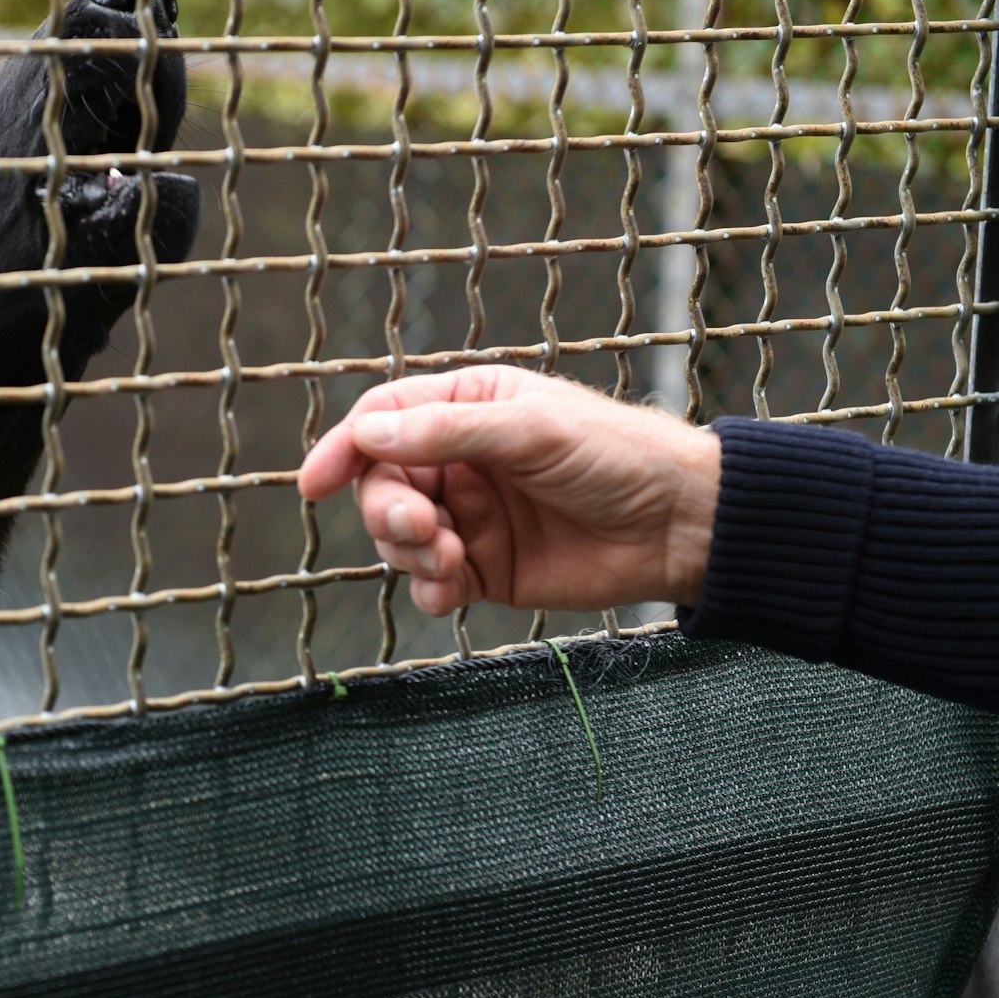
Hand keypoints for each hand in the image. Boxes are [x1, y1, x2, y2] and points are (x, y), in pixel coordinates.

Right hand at [297, 365, 719, 616]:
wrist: (681, 526)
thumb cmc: (618, 456)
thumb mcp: (531, 429)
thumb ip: (448, 432)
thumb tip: (368, 436)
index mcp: (468, 407)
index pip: (383, 422)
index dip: (345, 449)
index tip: (317, 483)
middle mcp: (460, 462)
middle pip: (382, 485)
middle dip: (388, 511)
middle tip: (422, 528)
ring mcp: (470, 517)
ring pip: (399, 537)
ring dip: (410, 551)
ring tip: (451, 559)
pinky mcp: (486, 569)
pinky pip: (430, 582)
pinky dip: (429, 589)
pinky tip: (451, 591)